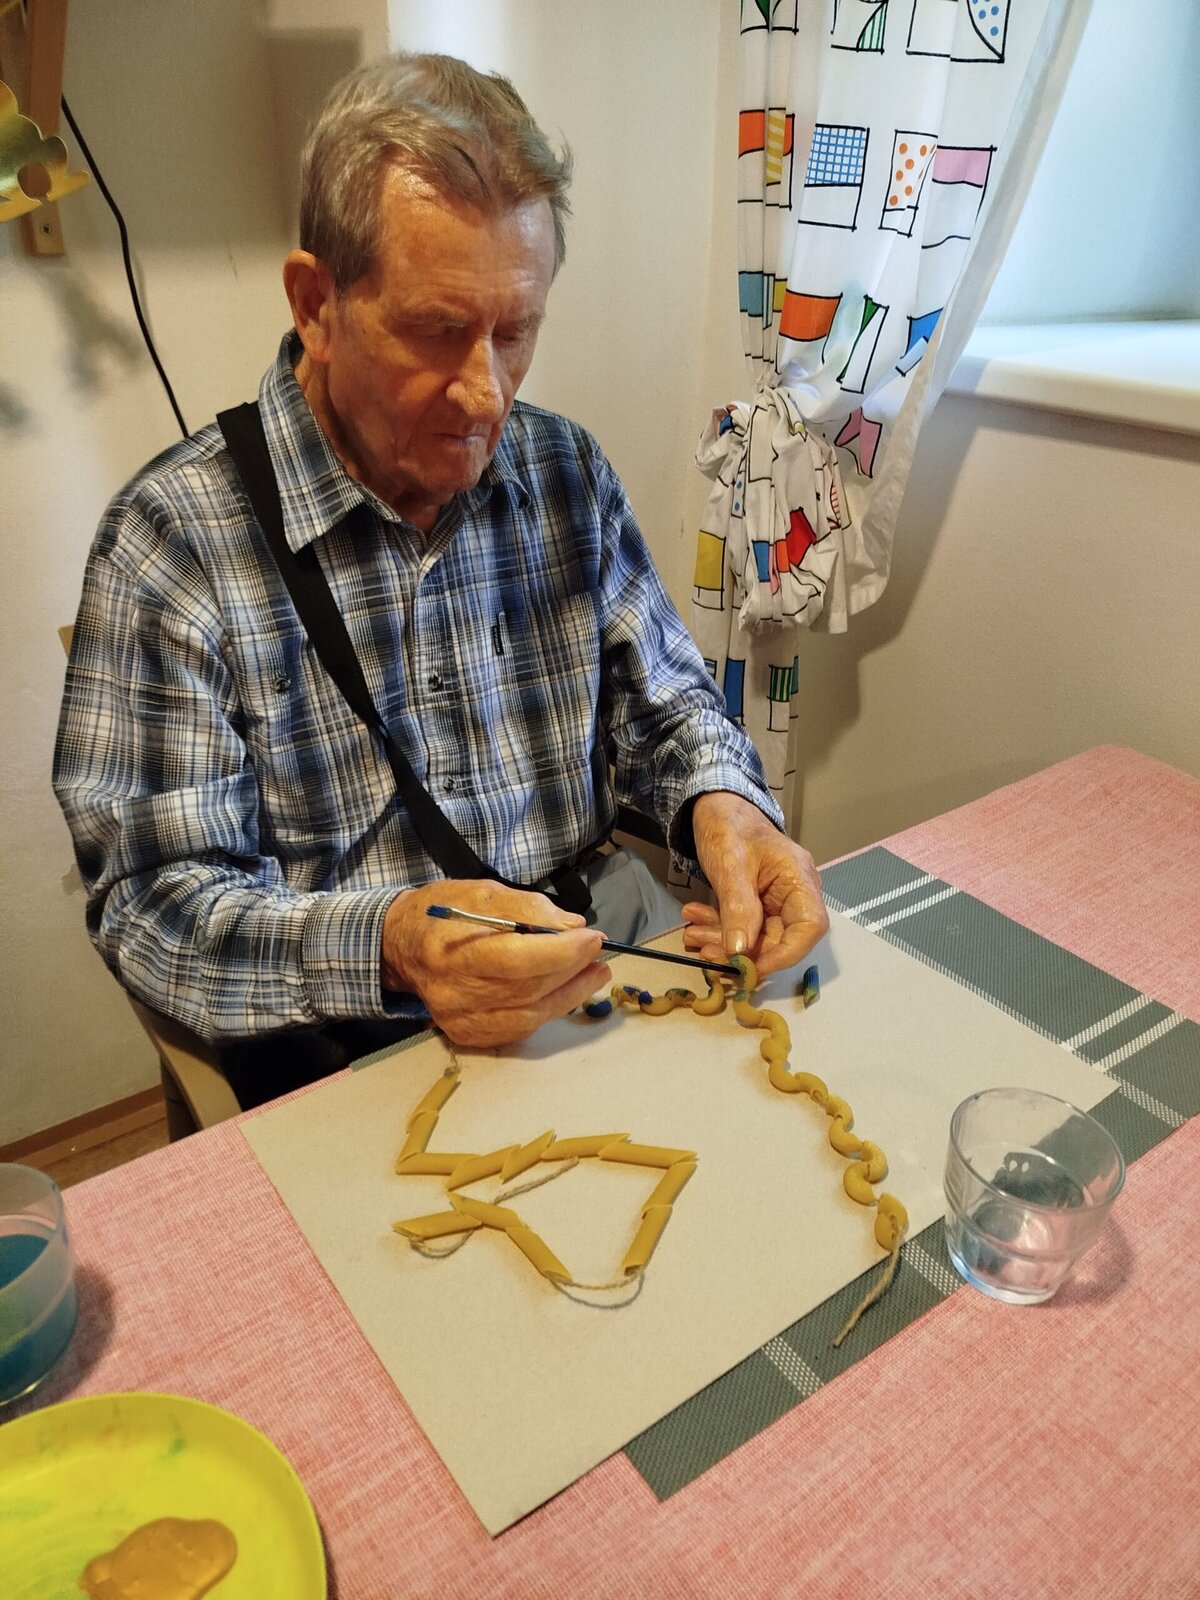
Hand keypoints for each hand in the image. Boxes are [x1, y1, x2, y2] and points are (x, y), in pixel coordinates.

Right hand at [381, 879, 610, 1047]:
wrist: (400, 946)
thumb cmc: (441, 913)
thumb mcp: (481, 893)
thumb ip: (527, 908)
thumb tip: (571, 926)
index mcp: (451, 951)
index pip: (515, 959)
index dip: (561, 951)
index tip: (591, 937)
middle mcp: (454, 993)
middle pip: (527, 988)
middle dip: (571, 968)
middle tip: (598, 950)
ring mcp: (460, 1019)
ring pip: (530, 1013)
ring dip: (570, 992)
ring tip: (595, 971)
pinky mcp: (468, 1034)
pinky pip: (520, 1028)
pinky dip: (549, 1009)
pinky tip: (566, 992)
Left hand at [681, 792, 827, 978]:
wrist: (714, 807)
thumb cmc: (728, 826)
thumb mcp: (731, 864)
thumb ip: (739, 908)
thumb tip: (740, 951)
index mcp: (799, 878)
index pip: (810, 927)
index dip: (785, 954)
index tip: (750, 966)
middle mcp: (794, 893)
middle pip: (780, 938)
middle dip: (742, 950)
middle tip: (706, 950)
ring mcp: (775, 900)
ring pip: (757, 937)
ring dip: (723, 941)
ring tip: (692, 934)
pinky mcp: (757, 904)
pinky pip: (743, 927)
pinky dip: (719, 930)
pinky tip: (694, 922)